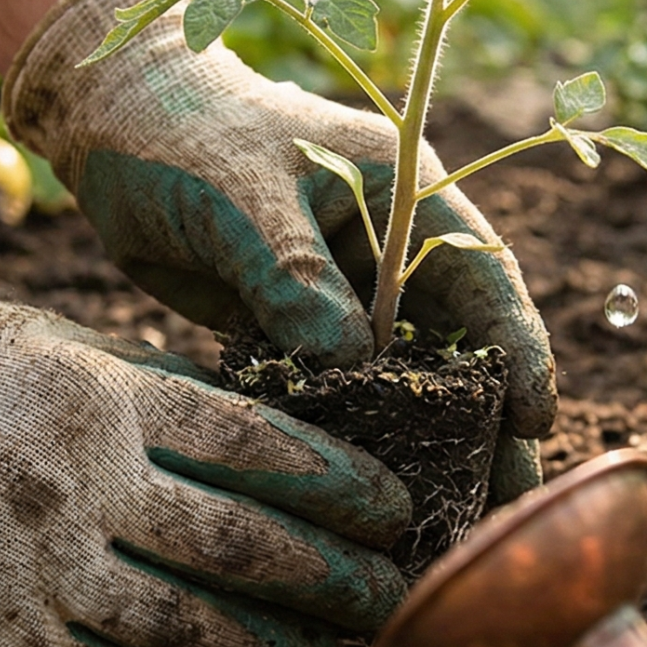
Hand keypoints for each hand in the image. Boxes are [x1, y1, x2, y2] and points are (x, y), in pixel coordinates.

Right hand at [0, 228, 411, 646]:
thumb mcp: (63, 341)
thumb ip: (161, 395)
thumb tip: (276, 443)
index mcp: (101, 394)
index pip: (256, 446)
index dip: (340, 484)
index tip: (394, 505)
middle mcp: (73, 482)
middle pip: (238, 547)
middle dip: (330, 579)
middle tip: (383, 593)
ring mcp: (27, 563)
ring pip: (182, 629)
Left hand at [4, 0, 554, 501]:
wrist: (113, 124)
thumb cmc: (185, 133)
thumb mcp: (241, 198)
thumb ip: (294, 276)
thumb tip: (348, 364)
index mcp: (408, 195)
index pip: (486, 280)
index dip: (519, 353)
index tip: (534, 422)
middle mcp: (393, 249)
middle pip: (462, 345)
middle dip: (489, 424)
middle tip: (507, 504)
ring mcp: (348, 292)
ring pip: (406, 379)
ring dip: (426, 445)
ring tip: (448, 523)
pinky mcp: (299, 326)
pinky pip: (340, 391)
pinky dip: (356, 439)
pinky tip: (368, 500)